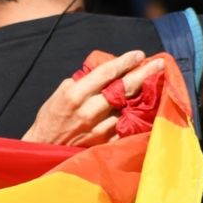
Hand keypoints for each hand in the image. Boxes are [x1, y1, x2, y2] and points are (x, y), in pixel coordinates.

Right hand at [22, 50, 165, 146]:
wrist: (44, 147)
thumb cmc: (50, 118)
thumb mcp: (60, 93)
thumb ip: (81, 82)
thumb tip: (103, 73)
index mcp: (75, 94)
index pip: (106, 73)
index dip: (125, 62)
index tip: (139, 54)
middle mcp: (89, 110)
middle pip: (123, 89)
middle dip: (143, 73)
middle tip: (159, 64)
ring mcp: (99, 128)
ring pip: (128, 108)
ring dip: (143, 95)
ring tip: (155, 84)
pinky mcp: (105, 143)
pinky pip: (127, 127)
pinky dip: (137, 117)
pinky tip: (147, 109)